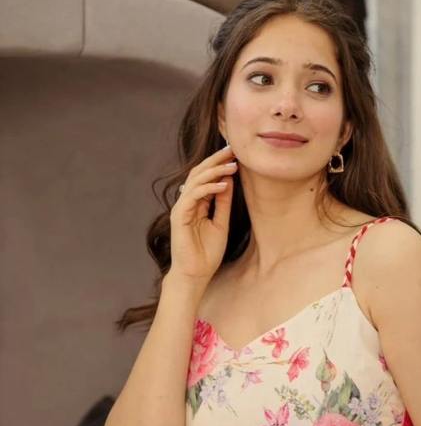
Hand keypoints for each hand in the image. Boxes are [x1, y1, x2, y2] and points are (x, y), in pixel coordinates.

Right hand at [168, 144, 238, 280]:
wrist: (196, 275)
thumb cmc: (207, 253)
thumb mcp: (221, 224)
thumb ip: (223, 203)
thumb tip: (229, 181)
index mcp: (196, 204)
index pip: (205, 177)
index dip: (219, 165)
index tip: (235, 155)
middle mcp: (187, 203)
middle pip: (199, 173)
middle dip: (215, 160)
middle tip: (232, 150)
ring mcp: (181, 208)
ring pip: (195, 181)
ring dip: (214, 171)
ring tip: (232, 166)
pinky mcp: (179, 216)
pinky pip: (193, 196)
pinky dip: (209, 188)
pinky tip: (223, 185)